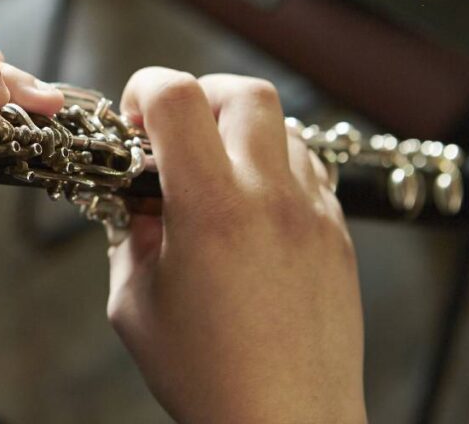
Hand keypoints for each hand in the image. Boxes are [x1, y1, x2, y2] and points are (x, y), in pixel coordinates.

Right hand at [107, 68, 365, 422]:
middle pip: (244, 92)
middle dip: (200, 95)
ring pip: (284, 127)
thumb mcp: (135, 305)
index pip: (178, 98)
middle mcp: (269, 199)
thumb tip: (134, 203)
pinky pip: (309, 170)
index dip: (145, 90)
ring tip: (215, 176)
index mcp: (211, 210)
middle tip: (175, 134)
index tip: (134, 121)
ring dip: (242, 133)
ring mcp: (312, 214)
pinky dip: (275, 168)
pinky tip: (252, 209)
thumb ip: (129, 239)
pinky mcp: (338, 235)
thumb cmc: (207, 378)